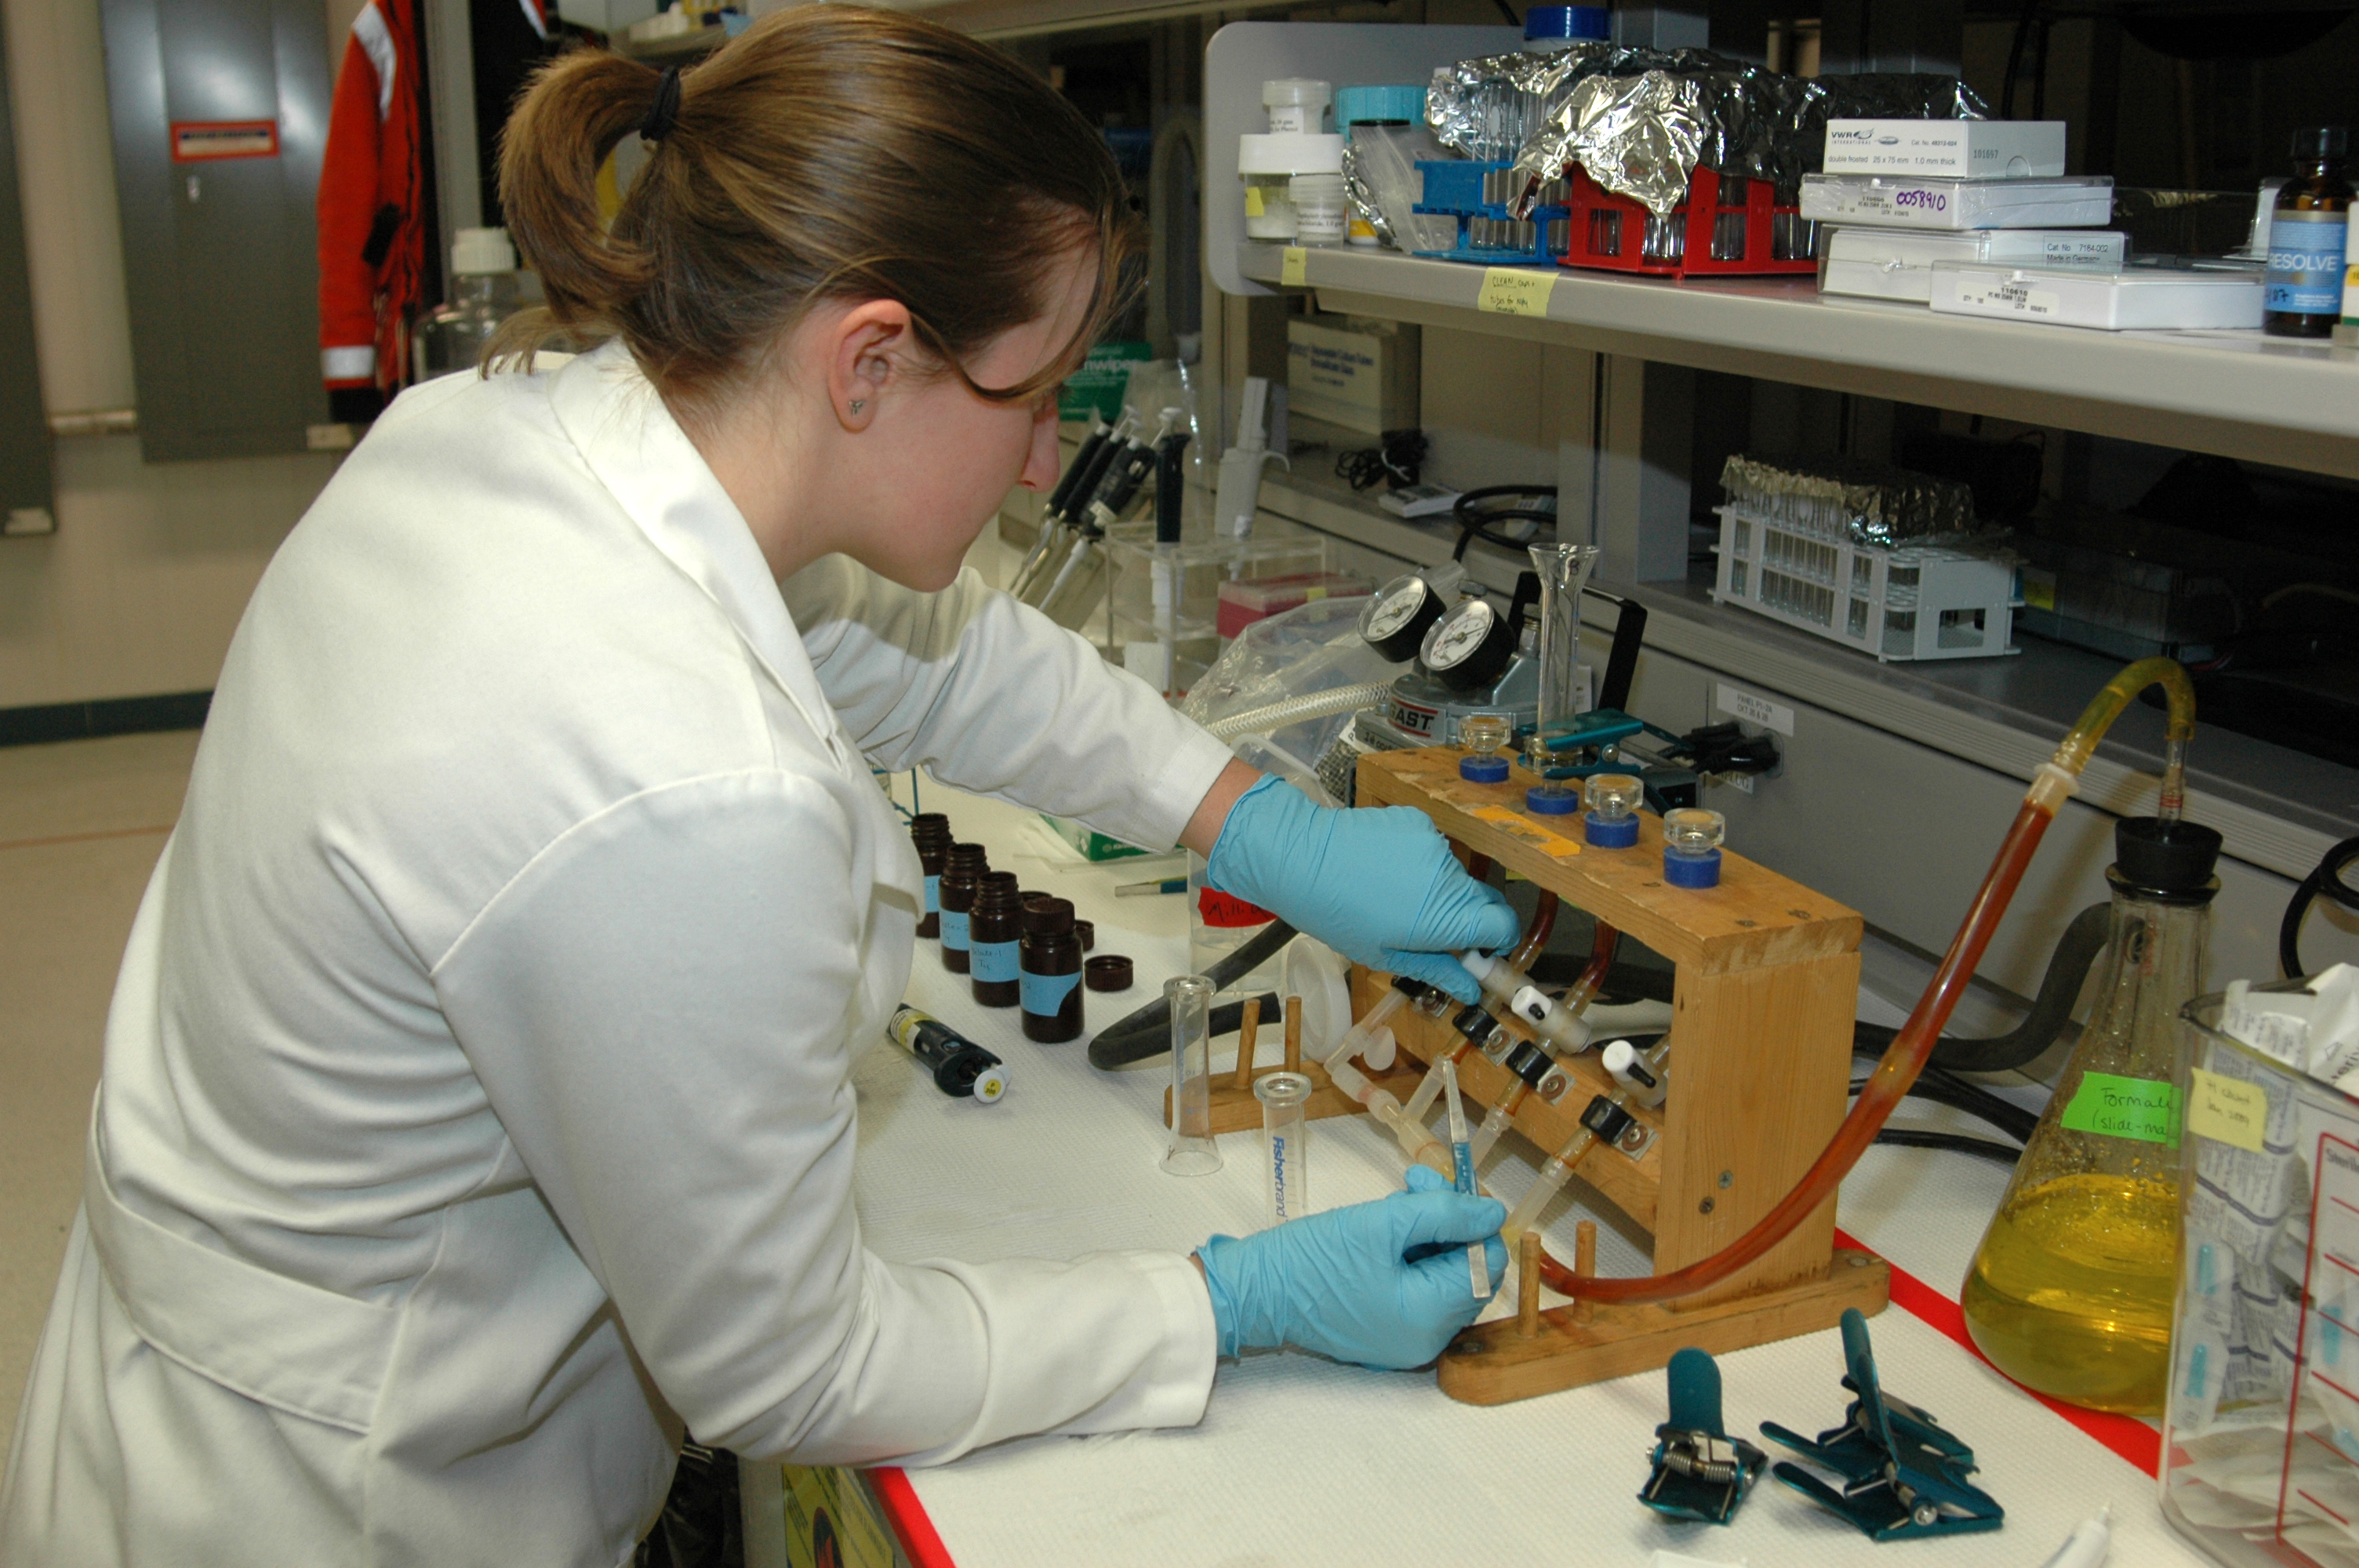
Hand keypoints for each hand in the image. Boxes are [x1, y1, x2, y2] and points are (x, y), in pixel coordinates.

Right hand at [1195, 1165, 1506, 1368]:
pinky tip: (1386, 1227)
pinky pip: (1416, 1288)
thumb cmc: (1311, 1259)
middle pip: (1464, 1270)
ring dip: (1428, 1232)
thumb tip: (1492, 1212)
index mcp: (1429, 1319)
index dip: (1476, 1222)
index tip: (1450, 1188)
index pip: (1485, 1266)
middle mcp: (1425, 1339)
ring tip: (1396, 1200)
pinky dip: (1410, 1254)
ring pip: (1439, 1275)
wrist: (1254, 1290)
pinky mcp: (1386, 1330)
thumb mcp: (1382, 1223)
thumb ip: (1444, 1213)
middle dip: (1448, 1222)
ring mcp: (1404, 1338)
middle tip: (1417, 1183)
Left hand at [1204, 775, 1517, 1002]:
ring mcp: (1435, 845)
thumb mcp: (1384, 955)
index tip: (1478, 952)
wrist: (1299, 856)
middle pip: (1482, 901)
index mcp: (1444, 915)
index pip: (1504, 925)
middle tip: (1430, 932)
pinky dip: (1420, 864)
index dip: (1498, 942)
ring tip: (1394, 896)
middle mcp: (1449, 876)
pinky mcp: (1420, 822)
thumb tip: (1471, 991)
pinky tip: (1387, 870)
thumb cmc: (1335, 913)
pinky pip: (1434, 850)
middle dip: (1466, 920)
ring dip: (1438, 891)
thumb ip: (1436, 970)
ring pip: (1455, 876)